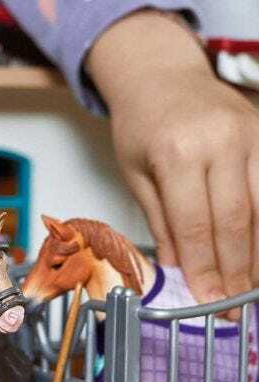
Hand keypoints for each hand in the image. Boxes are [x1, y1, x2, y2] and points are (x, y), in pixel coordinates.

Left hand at [87, 11, 257, 308]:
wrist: (161, 74)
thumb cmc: (141, 124)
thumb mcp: (135, 172)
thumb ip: (160, 220)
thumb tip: (178, 268)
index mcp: (177, 152)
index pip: (196, 225)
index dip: (206, 269)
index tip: (211, 302)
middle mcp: (219, 142)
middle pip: (237, 221)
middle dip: (237, 271)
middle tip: (236, 307)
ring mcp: (249, 135)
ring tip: (252, 287)